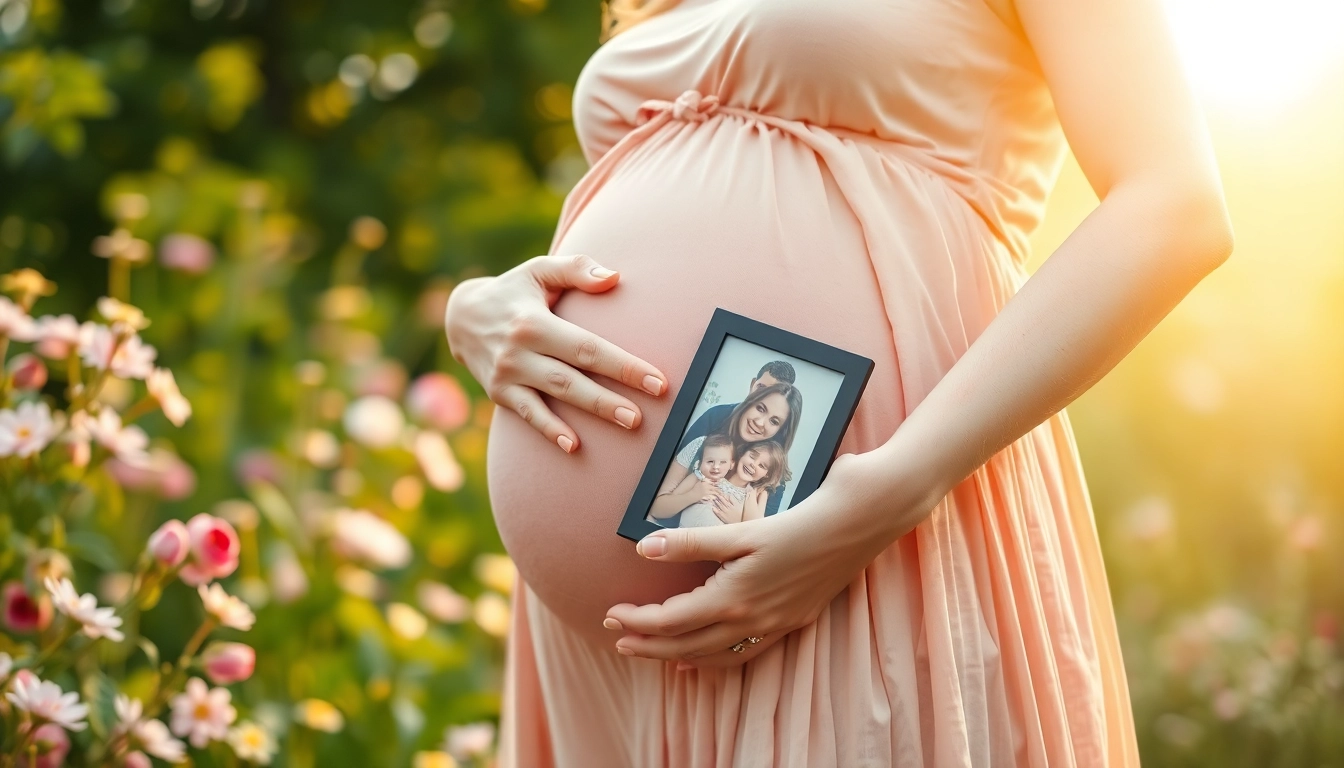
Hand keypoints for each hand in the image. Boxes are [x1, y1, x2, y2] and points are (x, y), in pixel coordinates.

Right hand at [444, 254, 667, 452]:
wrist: (461, 318)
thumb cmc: (514, 291)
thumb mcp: (538, 270)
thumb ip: (576, 270)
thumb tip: (614, 277)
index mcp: (534, 322)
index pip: (587, 347)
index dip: (623, 365)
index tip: (657, 380)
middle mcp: (519, 351)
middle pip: (573, 377)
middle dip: (610, 397)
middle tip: (644, 415)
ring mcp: (508, 375)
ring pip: (555, 396)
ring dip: (592, 412)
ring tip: (628, 424)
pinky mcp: (499, 393)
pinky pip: (528, 414)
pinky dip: (549, 430)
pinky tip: (573, 446)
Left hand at [604, 453, 930, 668]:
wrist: (858, 523)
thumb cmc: (800, 520)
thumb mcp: (741, 531)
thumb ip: (691, 543)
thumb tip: (644, 549)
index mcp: (734, 597)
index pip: (670, 621)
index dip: (637, 621)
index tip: (610, 614)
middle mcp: (752, 620)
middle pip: (685, 645)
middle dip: (647, 645)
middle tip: (617, 637)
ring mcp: (774, 626)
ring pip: (714, 656)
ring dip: (677, 656)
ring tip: (650, 651)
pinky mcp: (791, 622)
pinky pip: (743, 655)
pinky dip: (714, 659)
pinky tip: (700, 655)